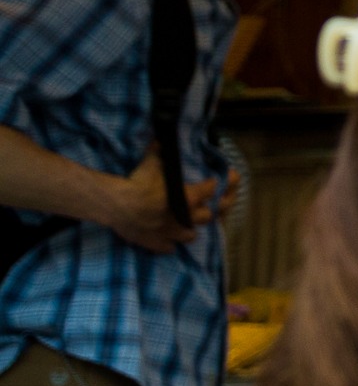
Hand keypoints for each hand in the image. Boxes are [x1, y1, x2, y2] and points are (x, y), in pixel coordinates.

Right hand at [95, 155, 219, 253]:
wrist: (118, 204)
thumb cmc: (138, 182)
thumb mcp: (151, 163)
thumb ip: (159, 151)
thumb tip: (160, 138)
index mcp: (189, 196)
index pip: (210, 190)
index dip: (211, 185)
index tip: (210, 183)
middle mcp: (185, 216)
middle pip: (206, 216)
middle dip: (204, 210)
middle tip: (198, 206)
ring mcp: (171, 232)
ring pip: (190, 235)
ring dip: (189, 229)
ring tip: (184, 225)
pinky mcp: (156, 243)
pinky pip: (169, 248)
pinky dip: (168, 244)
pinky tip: (166, 240)